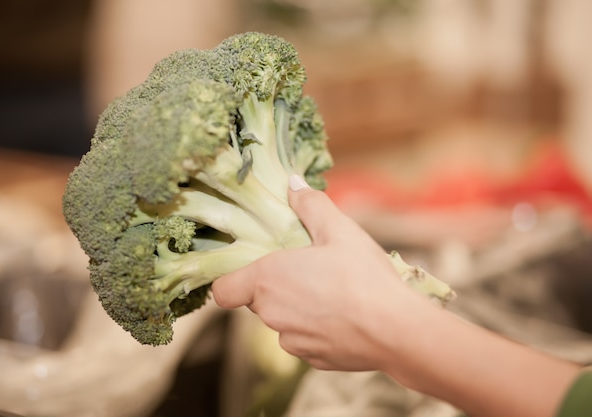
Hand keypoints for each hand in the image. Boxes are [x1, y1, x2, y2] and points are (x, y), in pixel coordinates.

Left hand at [212, 175, 426, 370]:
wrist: (396, 331)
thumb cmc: (363, 277)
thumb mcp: (338, 229)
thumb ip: (310, 205)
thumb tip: (292, 184)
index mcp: (268, 280)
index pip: (223, 290)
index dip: (233, 279)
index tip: (254, 267)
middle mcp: (272, 315)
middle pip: (258, 301)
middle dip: (277, 285)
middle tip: (309, 268)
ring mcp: (293, 342)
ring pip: (283, 321)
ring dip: (298, 307)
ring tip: (333, 291)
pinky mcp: (314, 360)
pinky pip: (306, 340)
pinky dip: (318, 328)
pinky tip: (346, 315)